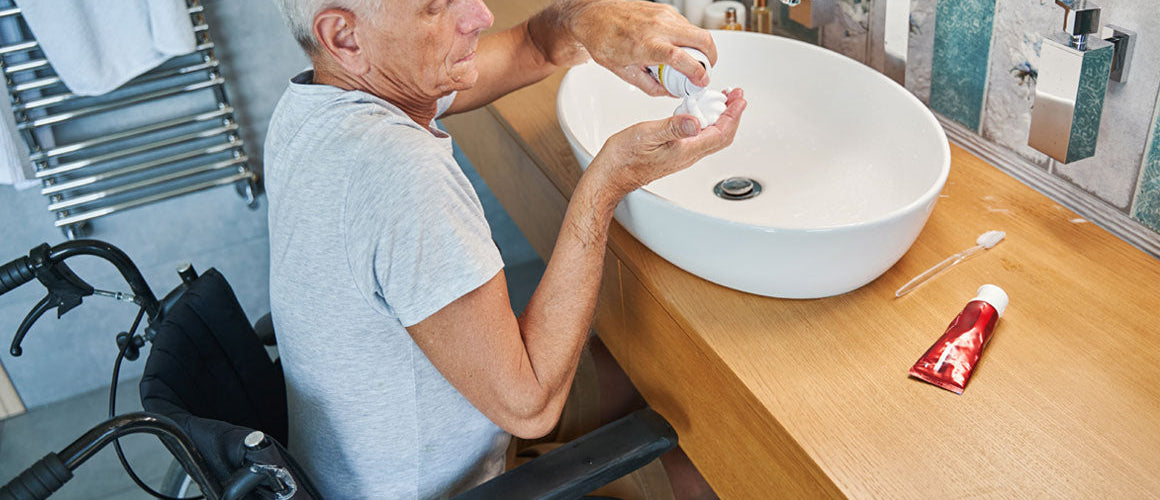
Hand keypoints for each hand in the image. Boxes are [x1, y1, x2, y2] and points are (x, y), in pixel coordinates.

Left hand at [566, 0, 716, 96]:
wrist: (593, 14)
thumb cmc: (602, 39)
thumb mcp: (623, 71)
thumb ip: (649, 85)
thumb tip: (669, 92)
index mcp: (645, 45)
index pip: (680, 58)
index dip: (696, 72)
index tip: (702, 82)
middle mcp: (658, 27)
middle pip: (702, 39)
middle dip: (711, 58)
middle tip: (705, 71)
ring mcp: (663, 15)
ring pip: (697, 31)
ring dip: (700, 48)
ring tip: (689, 60)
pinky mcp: (665, 10)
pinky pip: (686, 25)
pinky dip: (688, 38)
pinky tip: (676, 46)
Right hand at [589, 88, 746, 198]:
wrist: (612, 175)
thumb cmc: (625, 158)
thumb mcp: (648, 134)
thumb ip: (673, 127)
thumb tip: (696, 122)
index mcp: (686, 150)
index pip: (721, 133)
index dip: (734, 115)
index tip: (739, 99)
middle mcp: (688, 155)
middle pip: (721, 135)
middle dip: (732, 115)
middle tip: (736, 96)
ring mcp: (682, 155)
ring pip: (711, 136)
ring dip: (721, 118)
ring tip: (723, 101)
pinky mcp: (674, 152)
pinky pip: (699, 137)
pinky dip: (706, 122)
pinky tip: (699, 112)